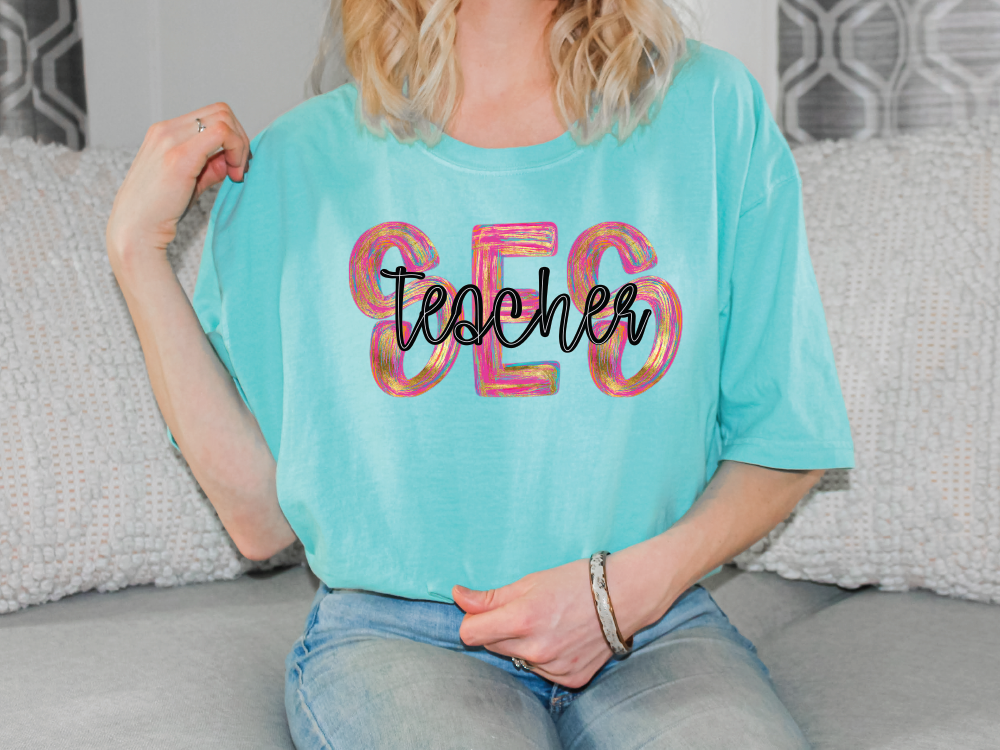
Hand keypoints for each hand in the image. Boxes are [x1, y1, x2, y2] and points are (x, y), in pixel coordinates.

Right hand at [106, 102, 250, 260]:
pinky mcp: (180, 156)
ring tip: (236, 173)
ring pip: (224, 118)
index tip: (235, 165)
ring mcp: (171, 139)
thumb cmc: (160, 211)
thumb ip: (210, 167)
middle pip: (221, 111)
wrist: (136, 230)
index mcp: (165, 132)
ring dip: (240, 144)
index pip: (211, 116)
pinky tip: (234, 175)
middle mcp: (166, 130)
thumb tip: (232, 159)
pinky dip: (237, 150)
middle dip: (240, 137)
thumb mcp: (189, 182)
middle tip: (240, 169)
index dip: (232, 137)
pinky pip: (222, 133)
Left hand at [453, 551, 659, 689]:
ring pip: (517, 659)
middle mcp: (536, 649)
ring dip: (523, 644)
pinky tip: (564, 638)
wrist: (625, 596)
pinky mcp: (570, 679)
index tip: (483, 612)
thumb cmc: (576, 581)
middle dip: (499, 630)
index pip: (470, 634)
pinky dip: (546, 656)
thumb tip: (458, 596)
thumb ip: (490, 597)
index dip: (472, 621)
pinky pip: (542, 670)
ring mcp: (554, 667)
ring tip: (549, 623)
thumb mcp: (530, 581)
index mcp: (523, 619)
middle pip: (492, 646)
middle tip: (525, 611)